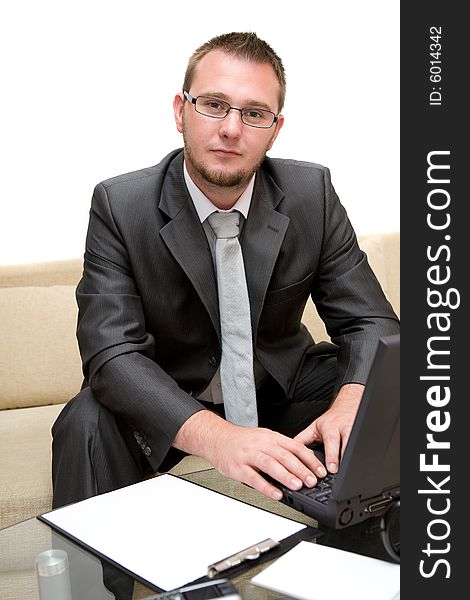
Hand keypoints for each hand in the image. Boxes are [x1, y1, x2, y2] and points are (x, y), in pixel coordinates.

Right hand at [173, 410, 327, 500]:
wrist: (217, 438)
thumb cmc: (242, 441)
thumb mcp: (265, 438)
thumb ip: (282, 448)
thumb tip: (305, 459)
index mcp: (270, 437)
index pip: (295, 446)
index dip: (309, 459)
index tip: (320, 470)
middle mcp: (261, 444)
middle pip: (284, 455)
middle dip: (301, 469)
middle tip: (312, 480)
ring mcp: (249, 455)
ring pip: (270, 464)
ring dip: (285, 476)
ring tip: (297, 486)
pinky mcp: (238, 468)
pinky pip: (253, 478)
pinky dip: (266, 486)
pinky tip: (276, 494)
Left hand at [294, 383, 363, 473]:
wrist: (350, 404)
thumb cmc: (332, 419)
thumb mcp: (315, 428)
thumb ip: (302, 440)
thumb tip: (288, 452)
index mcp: (328, 428)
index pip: (328, 441)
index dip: (329, 455)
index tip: (328, 468)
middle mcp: (341, 428)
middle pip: (340, 441)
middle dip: (336, 456)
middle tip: (335, 470)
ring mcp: (354, 430)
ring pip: (353, 442)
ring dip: (351, 455)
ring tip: (350, 468)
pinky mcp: (363, 432)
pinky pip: (363, 443)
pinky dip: (362, 452)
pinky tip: (362, 461)